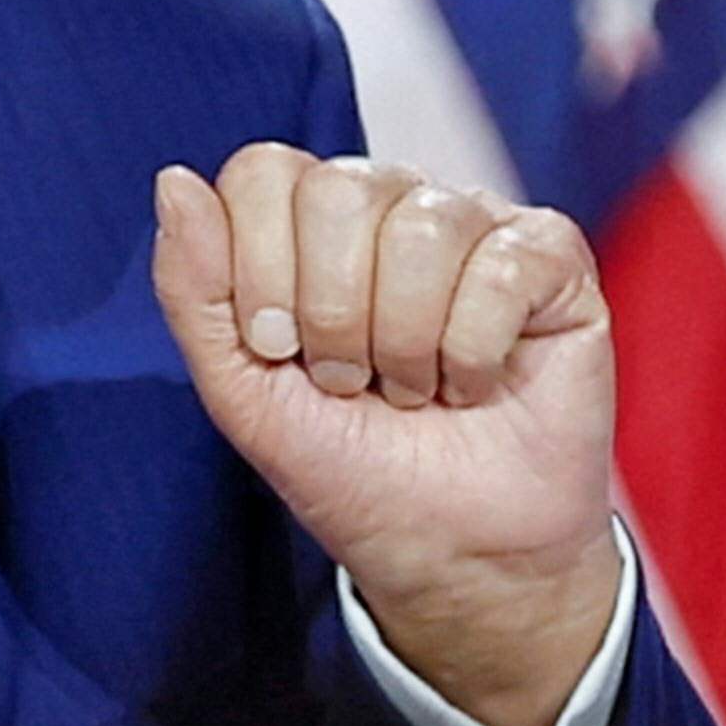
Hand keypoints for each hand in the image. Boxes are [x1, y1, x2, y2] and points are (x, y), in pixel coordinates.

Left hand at [153, 141, 623, 725]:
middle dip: (335, 315)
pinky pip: (502, 265)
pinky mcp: (551, 257)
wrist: (451, 552)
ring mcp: (478, 222)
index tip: (280, 351)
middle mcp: (396, 202)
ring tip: (418, 392)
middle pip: (341, 190)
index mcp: (313, 221)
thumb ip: (194, 288)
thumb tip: (174, 180)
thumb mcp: (242, 392)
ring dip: (408, 344)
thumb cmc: (352, 469)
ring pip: (424, 229)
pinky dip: (475, 351)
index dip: (263, 271)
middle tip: (353, 381)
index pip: (266, 173)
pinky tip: (478, 383)